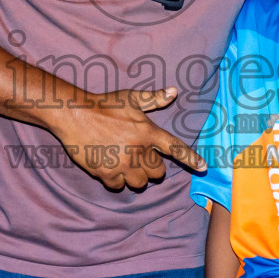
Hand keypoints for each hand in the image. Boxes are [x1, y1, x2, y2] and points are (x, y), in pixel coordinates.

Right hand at [49, 87, 205, 190]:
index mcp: (147, 132)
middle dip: (151, 167)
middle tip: (139, 157)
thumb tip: (174, 91)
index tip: (203, 168)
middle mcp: (138, 150)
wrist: (75, 115)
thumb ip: (153, 98)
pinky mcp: (106, 173)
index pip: (175, 148)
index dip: (190, 159)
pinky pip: (118, 186)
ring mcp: (122, 164)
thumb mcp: (131, 97)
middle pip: (157, 172)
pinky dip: (116, 180)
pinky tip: (111, 168)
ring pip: (140, 183)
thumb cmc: (104, 104)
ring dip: (136, 177)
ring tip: (126, 164)